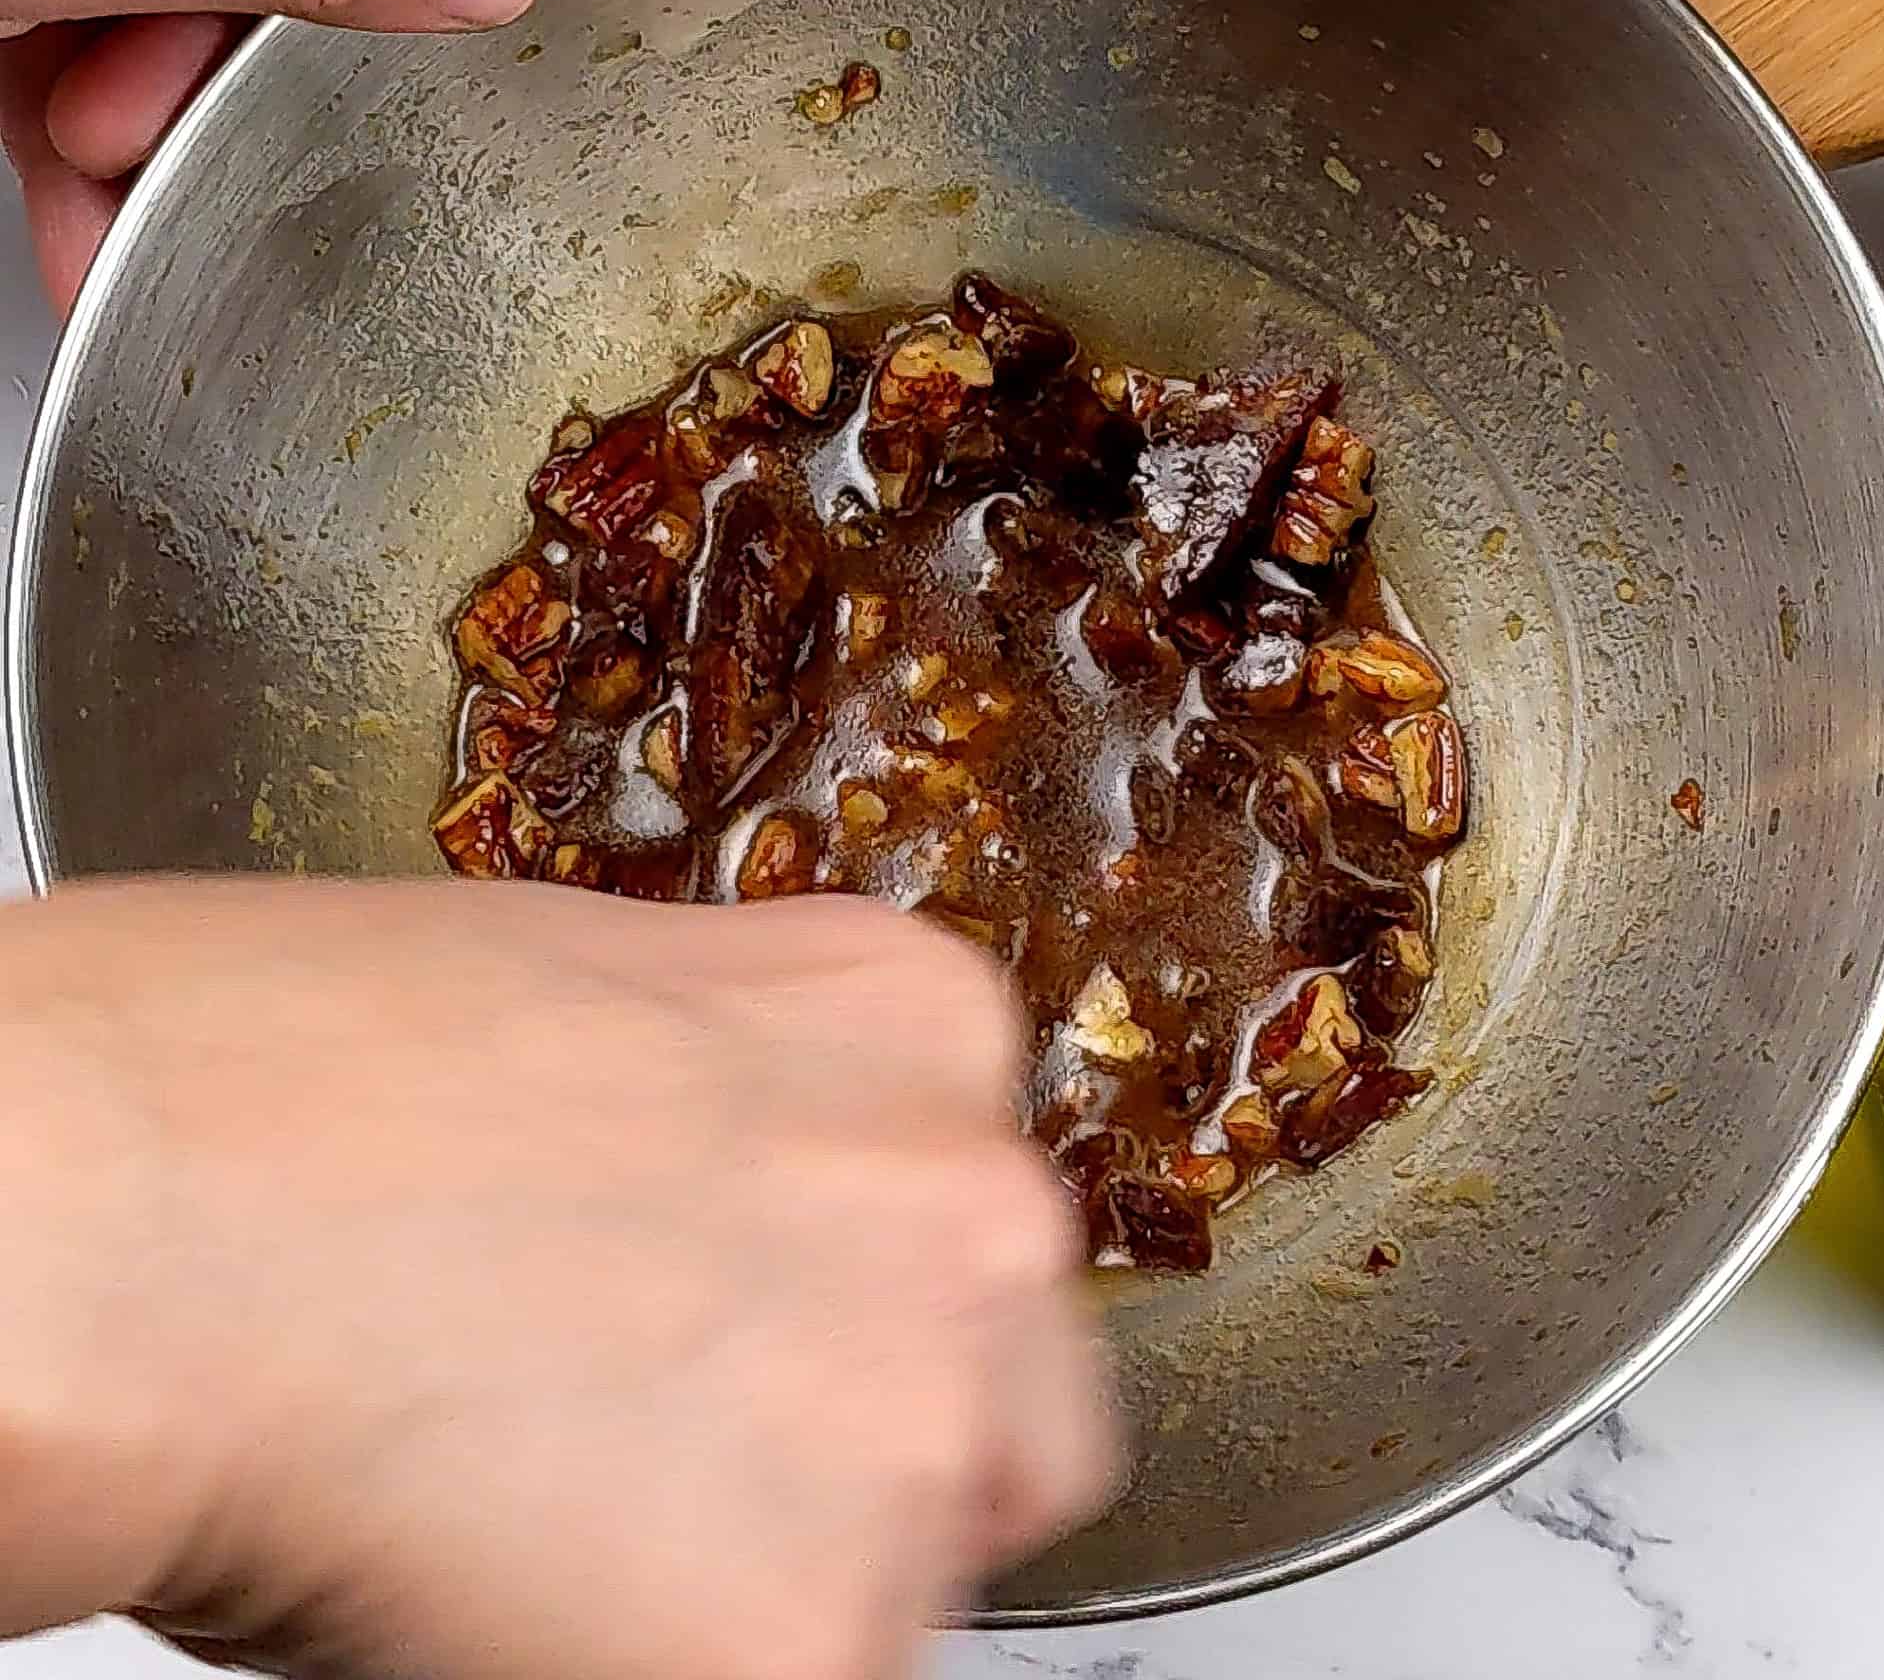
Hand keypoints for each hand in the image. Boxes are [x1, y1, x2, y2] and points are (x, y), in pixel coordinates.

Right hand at [0, 880, 1112, 1678]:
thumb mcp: (590, 1001)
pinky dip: (678, 1670)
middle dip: (880, 1457)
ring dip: (781, 1578)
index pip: (979, 1221)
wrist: (142, 1201)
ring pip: (918, 1575)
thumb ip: (739, 1118)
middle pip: (1009, 1404)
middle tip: (695, 1474)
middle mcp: (968, 1206)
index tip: (772, 1350)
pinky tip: (521, 1598)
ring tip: (569, 1529)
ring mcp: (917, 1418)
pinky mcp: (819, 1637)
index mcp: (913, 1023)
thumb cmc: (281, 1073)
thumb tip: (733, 1233)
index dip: (861, 1309)